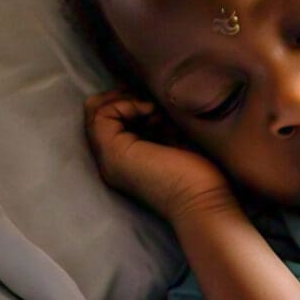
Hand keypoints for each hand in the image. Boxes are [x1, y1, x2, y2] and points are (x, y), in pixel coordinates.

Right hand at [84, 89, 236, 223]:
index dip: (129, 103)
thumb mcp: (174, 140)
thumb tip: (152, 98)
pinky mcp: (115, 153)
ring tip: (154, 111)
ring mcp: (109, 158)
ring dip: (126, 100)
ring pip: (96, 111)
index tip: (158, 106)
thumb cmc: (200, 176)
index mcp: (125, 160)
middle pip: (96, 114)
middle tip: (153, 103)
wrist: (203, 202)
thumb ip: (158, 124)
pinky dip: (126, 104)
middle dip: (124, 97)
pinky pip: (103, 115)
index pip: (108, 120)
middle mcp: (110, 161)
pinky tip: (151, 112)